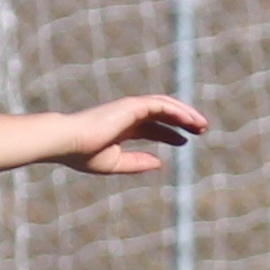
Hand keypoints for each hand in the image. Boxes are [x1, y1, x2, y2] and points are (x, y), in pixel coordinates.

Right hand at [52, 93, 206, 176]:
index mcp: (123, 128)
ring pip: (165, 106)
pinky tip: (189, 121)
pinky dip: (176, 111)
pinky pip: (161, 105)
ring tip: (201, 125)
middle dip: (182, 120)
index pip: (152, 128)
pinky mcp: (132, 105)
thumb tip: (159, 163)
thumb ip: (137, 162)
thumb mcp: (115, 163)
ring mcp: (130, 108)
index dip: (170, 133)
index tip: (185, 140)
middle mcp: (128, 115)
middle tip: (201, 129)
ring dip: (185, 113)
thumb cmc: (83, 154)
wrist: (67, 142)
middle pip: (162, 114)